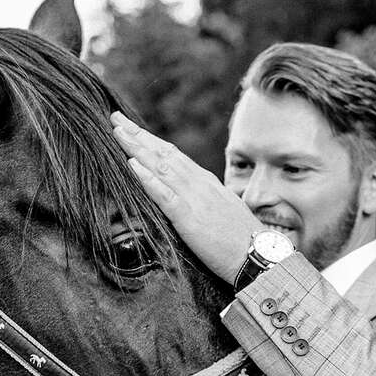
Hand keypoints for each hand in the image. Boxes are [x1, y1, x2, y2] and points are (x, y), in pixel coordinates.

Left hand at [111, 112, 263, 284]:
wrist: (260, 257)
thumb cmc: (241, 241)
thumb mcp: (221, 213)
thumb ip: (203, 202)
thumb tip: (185, 200)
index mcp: (206, 183)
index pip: (174, 155)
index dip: (151, 141)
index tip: (132, 129)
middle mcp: (200, 184)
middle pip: (164, 154)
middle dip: (138, 136)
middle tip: (115, 119)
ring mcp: (196, 199)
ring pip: (162, 167)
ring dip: (137, 148)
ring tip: (118, 133)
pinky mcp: (191, 219)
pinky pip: (166, 195)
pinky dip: (148, 179)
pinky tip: (133, 166)